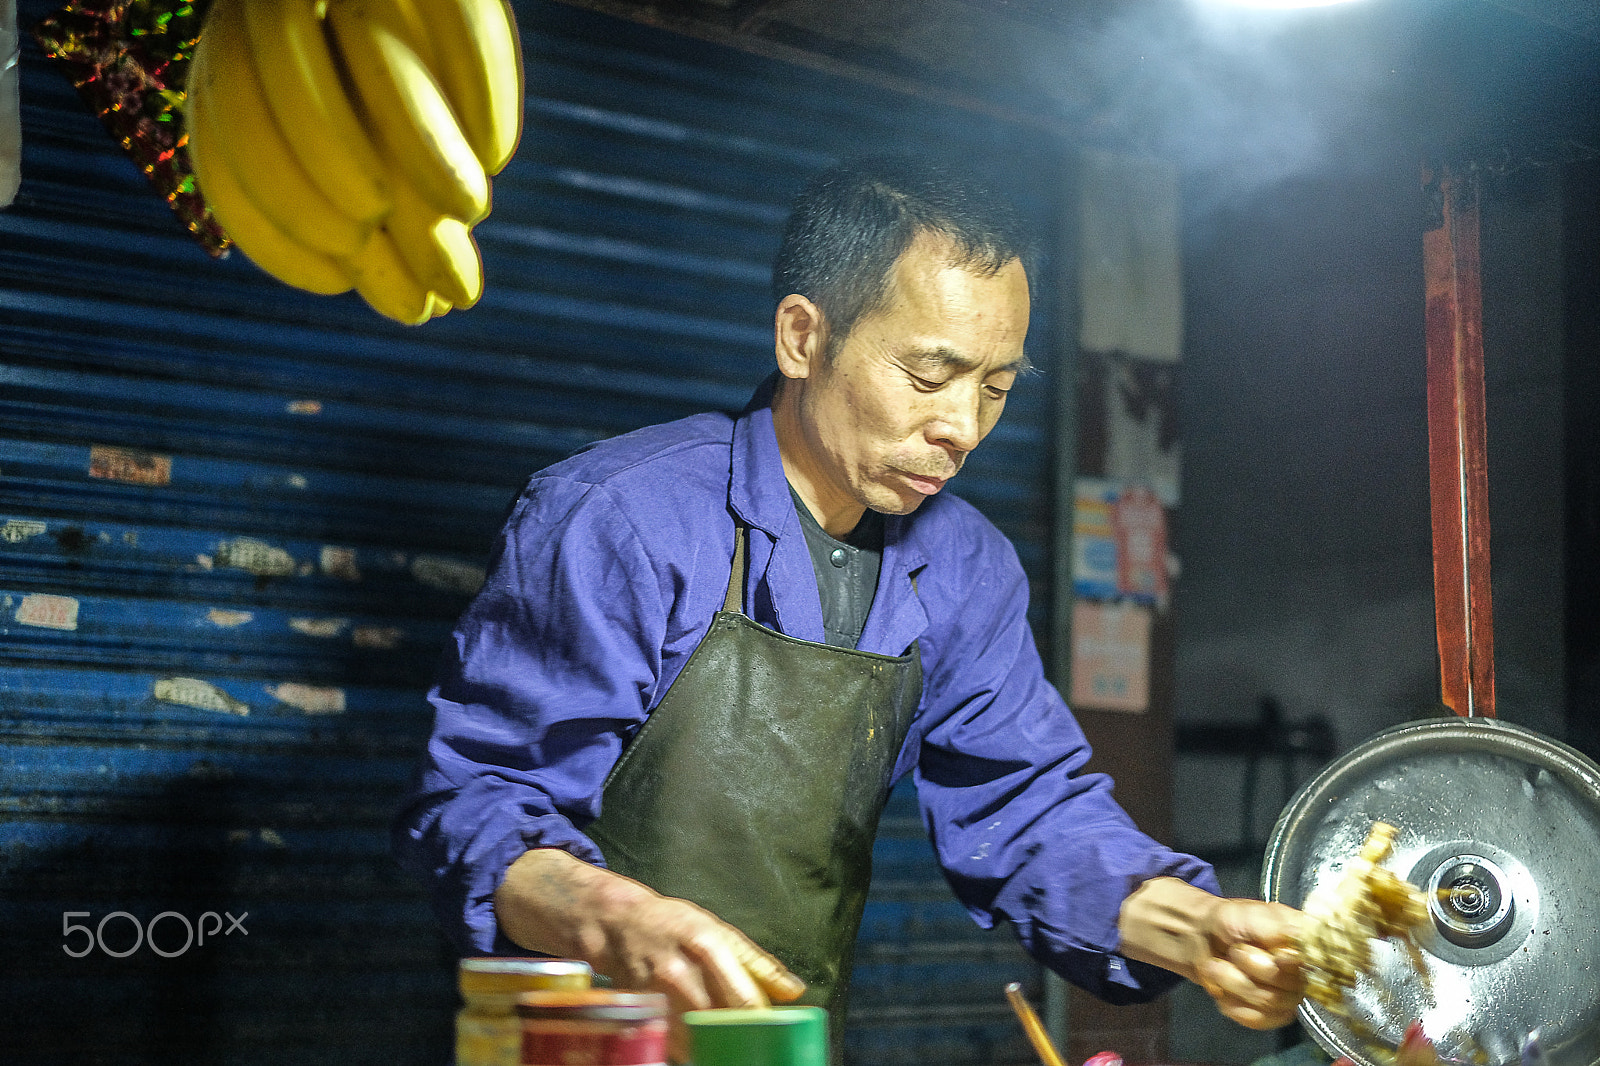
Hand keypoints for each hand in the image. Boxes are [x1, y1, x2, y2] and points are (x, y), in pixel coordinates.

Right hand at [494, 849, 804, 1061]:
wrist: (617, 924)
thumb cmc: (675, 926)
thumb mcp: (719, 931)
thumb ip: (758, 964)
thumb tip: (795, 992)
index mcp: (709, 947)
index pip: (744, 998)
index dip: (761, 1023)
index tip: (773, 1036)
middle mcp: (680, 972)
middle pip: (719, 1023)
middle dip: (738, 1038)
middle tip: (750, 1045)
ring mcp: (655, 994)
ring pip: (692, 1039)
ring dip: (711, 1046)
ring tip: (724, 1045)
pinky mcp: (638, 1011)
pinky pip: (668, 1041)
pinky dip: (685, 1048)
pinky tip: (695, 1044)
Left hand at [1117, 877, 1305, 1029]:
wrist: (1199, 936)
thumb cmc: (1230, 920)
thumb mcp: (1253, 916)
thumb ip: (1279, 931)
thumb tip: (1301, 948)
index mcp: (1305, 943)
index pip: (1318, 965)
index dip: (1296, 966)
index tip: (1277, 958)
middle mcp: (1303, 972)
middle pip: (1291, 987)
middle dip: (1252, 967)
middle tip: (1234, 950)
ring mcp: (1287, 995)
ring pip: (1269, 1003)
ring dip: (1235, 983)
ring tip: (1218, 965)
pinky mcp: (1269, 1013)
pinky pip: (1257, 1019)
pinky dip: (1233, 1003)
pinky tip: (1222, 988)